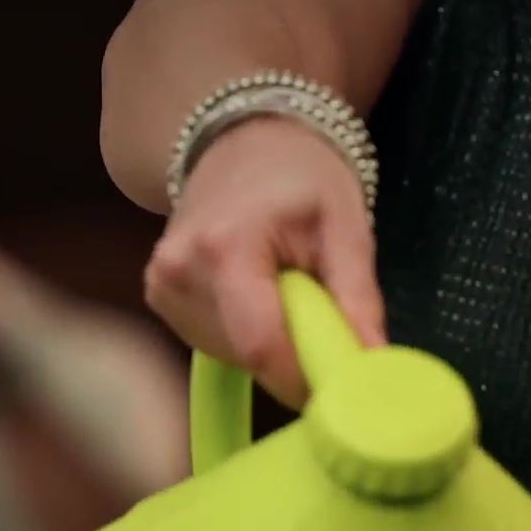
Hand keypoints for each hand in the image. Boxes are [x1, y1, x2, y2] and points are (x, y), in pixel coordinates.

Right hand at [143, 117, 384, 408]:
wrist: (244, 141)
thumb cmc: (301, 178)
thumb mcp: (346, 228)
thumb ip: (358, 300)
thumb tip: (373, 370)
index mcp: (225, 247)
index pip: (260, 345)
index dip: (302, 379)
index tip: (341, 389)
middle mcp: (179, 272)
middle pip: (247, 356)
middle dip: (294, 357)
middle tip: (322, 320)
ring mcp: (160, 288)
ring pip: (231, 356)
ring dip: (271, 347)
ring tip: (287, 294)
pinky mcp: (157, 298)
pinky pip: (213, 344)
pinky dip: (246, 336)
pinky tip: (257, 296)